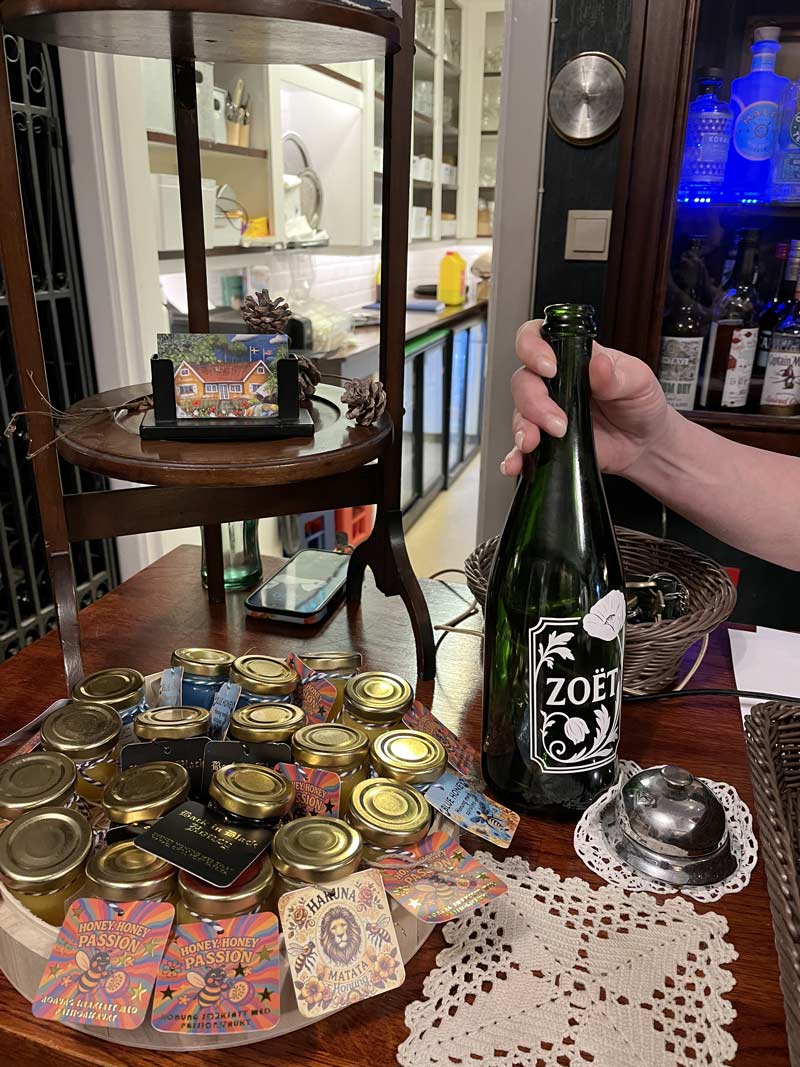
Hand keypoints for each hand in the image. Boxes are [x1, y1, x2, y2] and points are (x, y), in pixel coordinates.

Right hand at [503, 320, 673, 477]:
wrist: (645, 443)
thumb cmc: (640, 403)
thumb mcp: (638, 382)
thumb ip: (617, 375)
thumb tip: (599, 364)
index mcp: (573, 357)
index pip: (537, 338)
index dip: (532, 348)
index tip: (549, 368)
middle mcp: (555, 382)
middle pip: (524, 380)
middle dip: (533, 401)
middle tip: (557, 422)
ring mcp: (548, 411)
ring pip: (519, 413)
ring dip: (523, 428)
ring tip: (535, 443)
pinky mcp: (547, 441)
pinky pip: (521, 448)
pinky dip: (516, 456)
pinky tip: (516, 462)